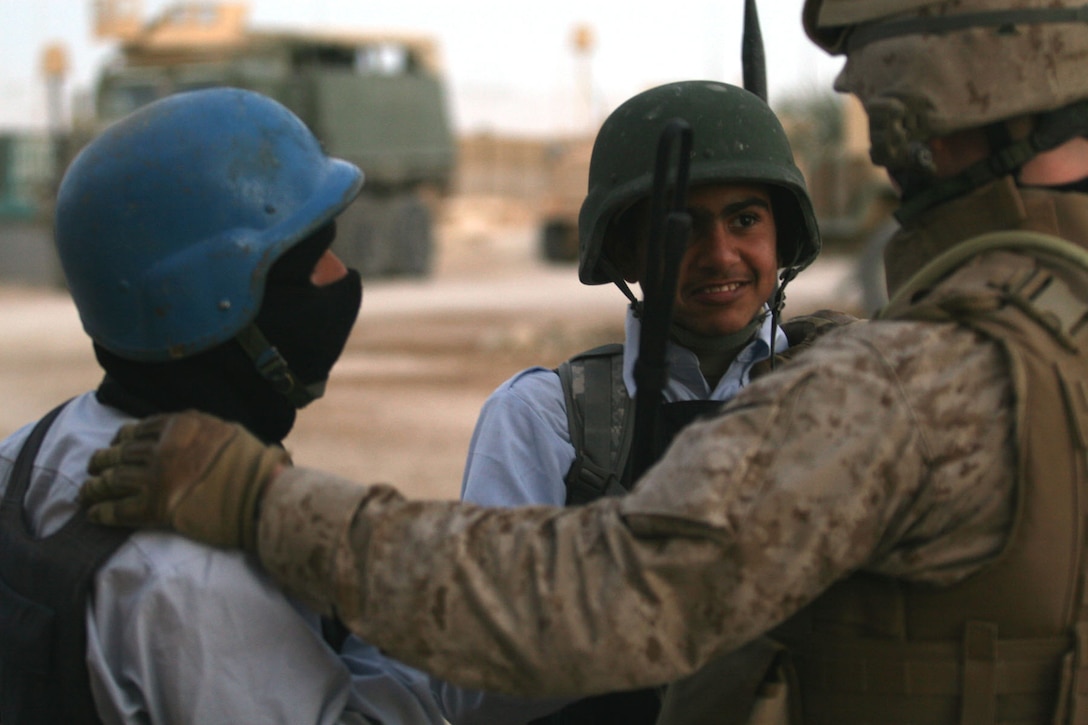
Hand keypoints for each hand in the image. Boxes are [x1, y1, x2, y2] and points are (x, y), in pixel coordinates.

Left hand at [80, 410, 290, 550]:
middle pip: (122, 452)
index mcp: (180, 426)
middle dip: (103, 459)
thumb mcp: (227, 431)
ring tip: (86, 491)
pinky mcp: (154, 508)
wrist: (260, 495)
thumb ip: (202, 430)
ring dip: (95, 486)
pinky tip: (93, 514)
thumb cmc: (254, 465)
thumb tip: (191, 433)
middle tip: (93, 465)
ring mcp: (156, 478)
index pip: (141, 428)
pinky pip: (118, 510)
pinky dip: (102, 512)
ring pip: (113, 479)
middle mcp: (162, 448)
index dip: (123, 437)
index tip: (116, 442)